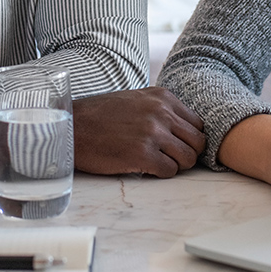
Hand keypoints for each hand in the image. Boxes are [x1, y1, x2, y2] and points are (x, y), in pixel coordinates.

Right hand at [72, 87, 205, 176]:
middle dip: (187, 153)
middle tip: (169, 158)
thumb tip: (184, 129)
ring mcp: (153, 133)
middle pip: (198, 142)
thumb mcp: (136, 99)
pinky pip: (170, 171)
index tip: (176, 145)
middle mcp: (161, 112)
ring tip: (155, 162)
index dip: (189, 138)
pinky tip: (144, 167)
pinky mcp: (142, 154)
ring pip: (188, 158)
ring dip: (175, 165)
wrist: (72, 126)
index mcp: (162, 97)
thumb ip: (161, 109)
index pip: (197, 123)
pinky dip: (160, 173)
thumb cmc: (101, 115)